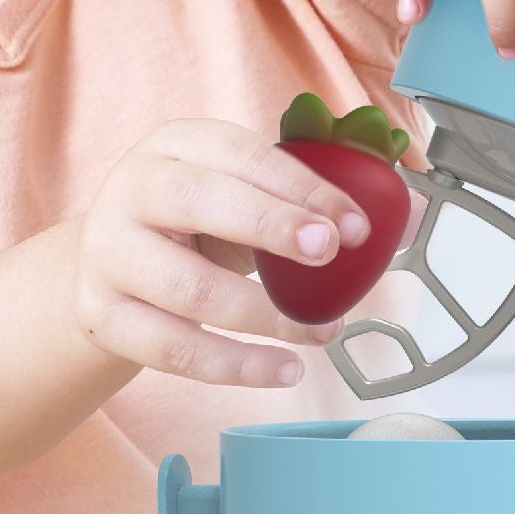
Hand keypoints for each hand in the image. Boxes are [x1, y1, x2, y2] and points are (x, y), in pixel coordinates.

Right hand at [73, 119, 372, 388]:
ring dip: (265, 316)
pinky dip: (236, 367)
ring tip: (322, 332)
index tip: (356, 223)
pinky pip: (175, 349)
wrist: (106, 266)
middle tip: (330, 252)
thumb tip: (412, 211)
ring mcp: (110, 255)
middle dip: (271, 225)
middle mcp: (132, 189)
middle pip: (198, 202)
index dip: (303, 188)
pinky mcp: (102, 316)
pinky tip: (283, 368)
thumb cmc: (194, 224)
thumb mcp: (248, 197)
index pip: (243, 157)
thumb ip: (322, 201)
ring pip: (188, 288)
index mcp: (177, 144)